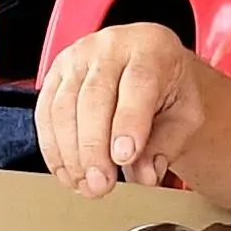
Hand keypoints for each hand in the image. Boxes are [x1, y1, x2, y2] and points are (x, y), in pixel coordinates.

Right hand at [37, 24, 205, 194]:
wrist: (153, 71)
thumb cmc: (170, 90)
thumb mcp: (184, 117)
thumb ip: (166, 145)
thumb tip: (144, 174)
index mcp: (151, 47)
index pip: (137, 82)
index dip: (128, 122)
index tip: (124, 157)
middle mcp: (111, 45)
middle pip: (94, 96)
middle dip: (94, 148)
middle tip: (101, 184)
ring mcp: (77, 56)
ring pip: (64, 107)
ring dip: (71, 154)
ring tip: (86, 185)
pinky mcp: (55, 74)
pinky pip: (46, 114)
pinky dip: (53, 149)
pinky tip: (68, 172)